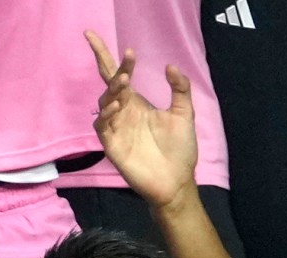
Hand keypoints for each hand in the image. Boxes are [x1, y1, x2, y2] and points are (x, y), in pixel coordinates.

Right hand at [86, 30, 198, 211]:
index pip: (120, 77)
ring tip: (124, 81)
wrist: (176, 180)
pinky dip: (106, 114)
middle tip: (127, 60)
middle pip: (108, 85)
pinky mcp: (112, 145)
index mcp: (137, 104)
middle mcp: (123, 112)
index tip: (124, 47)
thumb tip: (170, 66)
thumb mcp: (184, 113)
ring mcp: (116, 128)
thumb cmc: (180, 149)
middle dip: (109, 68)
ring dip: (112, 90)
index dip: (116, 60)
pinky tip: (116, 106)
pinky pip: (102, 126)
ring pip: (104, 103)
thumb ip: (179, 88)